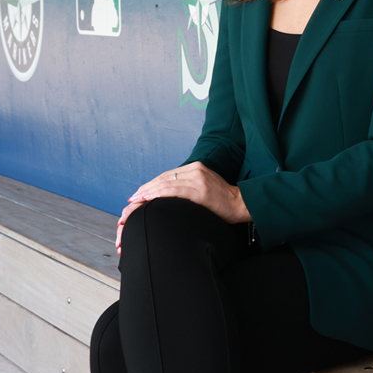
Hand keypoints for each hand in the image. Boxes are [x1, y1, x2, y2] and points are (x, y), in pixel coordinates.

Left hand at [116, 162, 251, 253]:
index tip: (138, 195)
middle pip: (163, 178)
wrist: (241, 204)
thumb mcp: (204, 188)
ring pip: (166, 183)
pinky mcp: (200, 189)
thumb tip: (168, 196)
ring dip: (147, 192)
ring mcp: (198, 178)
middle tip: (131, 201)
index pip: (166, 176)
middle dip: (145, 190)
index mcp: (195, 168)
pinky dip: (159, 194)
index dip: (150, 185)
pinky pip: (174, 191)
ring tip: (134, 201)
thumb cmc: (221, 202)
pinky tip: (148, 198)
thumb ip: (188, 187)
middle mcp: (195, 169)